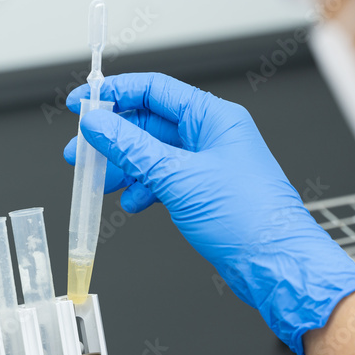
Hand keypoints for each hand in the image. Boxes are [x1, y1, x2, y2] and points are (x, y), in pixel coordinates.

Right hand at [64, 73, 354, 354]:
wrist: (275, 264)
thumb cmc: (249, 219)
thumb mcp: (178, 177)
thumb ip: (132, 148)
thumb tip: (98, 124)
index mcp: (213, 118)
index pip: (154, 90)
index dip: (114, 93)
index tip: (83, 103)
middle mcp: (211, 136)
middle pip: (148, 124)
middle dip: (112, 137)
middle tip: (80, 150)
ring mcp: (207, 164)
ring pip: (152, 154)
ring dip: (123, 166)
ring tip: (99, 180)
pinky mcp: (203, 191)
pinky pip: (162, 179)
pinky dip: (143, 188)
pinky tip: (133, 202)